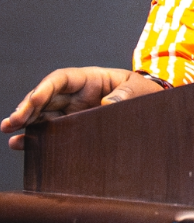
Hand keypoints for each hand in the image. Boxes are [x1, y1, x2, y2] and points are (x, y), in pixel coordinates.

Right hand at [2, 68, 164, 150]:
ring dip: (25, 121)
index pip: (60, 79)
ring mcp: (72, 110)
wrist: (151, 107)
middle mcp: (76, 93)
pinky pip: (50, 129)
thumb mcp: (139, 89)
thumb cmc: (144, 93)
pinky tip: (19, 143)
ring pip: (43, 114)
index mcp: (90, 78)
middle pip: (45, 97)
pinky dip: (34, 136)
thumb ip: (125, 94)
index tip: (33, 101)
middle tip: (12, 122)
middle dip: (27, 107)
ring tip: (9, 131)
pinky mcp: (73, 127)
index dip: (44, 88)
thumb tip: (105, 103)